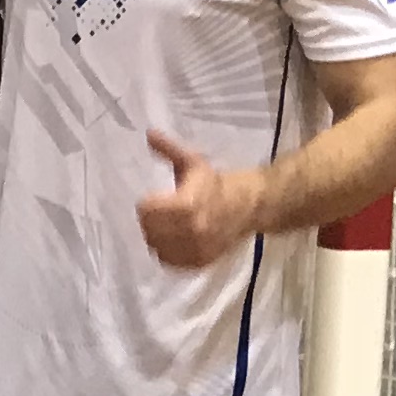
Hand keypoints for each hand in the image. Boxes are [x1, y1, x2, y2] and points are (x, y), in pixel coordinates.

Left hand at [136, 130, 268, 268]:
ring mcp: (196, 249)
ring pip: (157, 248)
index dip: (147, 203)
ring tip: (166, 226)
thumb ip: (168, 149)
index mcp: (187, 205)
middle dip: (150, 221)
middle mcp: (191, 230)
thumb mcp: (192, 162)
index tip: (153, 199)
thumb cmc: (215, 182)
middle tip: (158, 213)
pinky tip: (173, 240)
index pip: (146, 211)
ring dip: (157, 237)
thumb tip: (148, 133)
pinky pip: (170, 262)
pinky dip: (167, 252)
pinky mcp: (200, 262)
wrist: (248, 206)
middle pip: (149, 230)